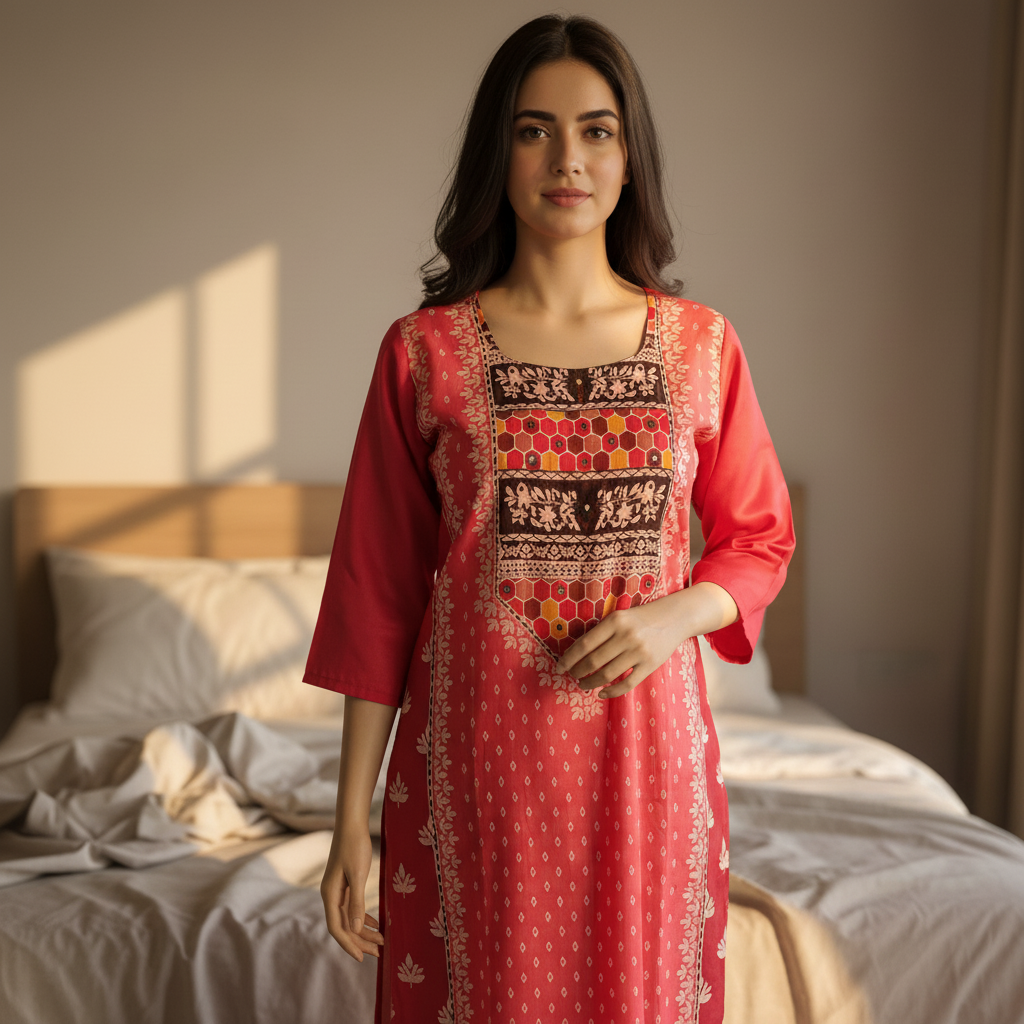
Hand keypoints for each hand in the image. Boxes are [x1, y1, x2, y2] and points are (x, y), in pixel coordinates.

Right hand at [320, 825, 382, 961]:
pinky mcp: (345, 884)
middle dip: (360, 941)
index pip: (337, 928)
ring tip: (381, 941)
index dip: (349, 944)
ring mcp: (337, 890)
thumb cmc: (355, 847)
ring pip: (349, 918)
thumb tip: (355, 929)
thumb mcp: (358, 875)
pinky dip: (364, 918)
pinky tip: (376, 924)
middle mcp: (331, 895)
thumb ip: (356, 902)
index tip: (362, 958)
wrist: (352, 824)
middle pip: (344, 926)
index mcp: (330, 895)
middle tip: (379, 952)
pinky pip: (352, 908)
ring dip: (364, 931)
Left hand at [555, 582, 737, 698]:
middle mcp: (626, 636)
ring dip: (591, 683)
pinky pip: (627, 683)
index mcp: (614, 621)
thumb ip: (600, 633)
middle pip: (593, 661)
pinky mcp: (650, 665)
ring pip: (607, 674)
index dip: (568, 659)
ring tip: (583, 685)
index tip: (559, 668)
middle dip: (578, 672)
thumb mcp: (618, 617)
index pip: (584, 644)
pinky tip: (602, 693)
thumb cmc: (639, 618)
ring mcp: (639, 651)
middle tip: (572, 677)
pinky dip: (611, 691)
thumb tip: (574, 654)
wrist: (673, 617)